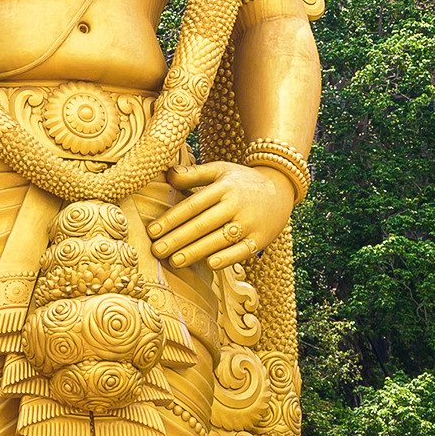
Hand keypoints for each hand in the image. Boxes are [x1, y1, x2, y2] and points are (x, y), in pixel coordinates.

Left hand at [148, 161, 295, 268]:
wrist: (282, 188)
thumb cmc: (242, 181)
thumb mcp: (221, 170)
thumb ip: (194, 174)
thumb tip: (167, 175)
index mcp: (223, 187)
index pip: (193, 205)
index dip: (171, 219)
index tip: (152, 231)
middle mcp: (236, 205)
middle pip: (202, 224)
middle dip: (177, 239)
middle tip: (156, 251)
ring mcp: (250, 222)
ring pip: (219, 239)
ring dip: (196, 251)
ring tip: (175, 261)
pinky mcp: (261, 238)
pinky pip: (243, 250)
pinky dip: (228, 257)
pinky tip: (210, 264)